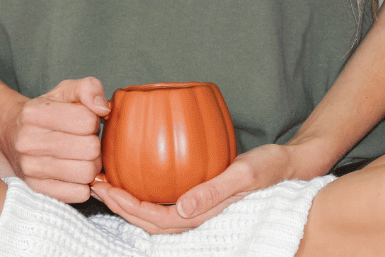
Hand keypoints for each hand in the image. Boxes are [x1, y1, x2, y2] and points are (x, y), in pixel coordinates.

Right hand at [0, 77, 109, 202]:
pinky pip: (78, 194)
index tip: (84, 121)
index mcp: (35, 113)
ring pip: (86, 173)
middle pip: (90, 149)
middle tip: (85, 141)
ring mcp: (30, 169)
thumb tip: (104, 109)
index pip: (87, 120)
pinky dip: (84, 185)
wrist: (12, 132)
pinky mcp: (36, 190)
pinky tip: (75, 172)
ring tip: (82, 156)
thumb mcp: (66, 90)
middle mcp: (28, 141)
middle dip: (94, 144)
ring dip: (91, 165)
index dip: (93, 120)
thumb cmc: (47, 111)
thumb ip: (89, 88)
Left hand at [90, 143, 300, 233]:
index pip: (157, 220)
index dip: (129, 208)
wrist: (288, 164)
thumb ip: (214, 192)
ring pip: (154, 211)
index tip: (107, 188)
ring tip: (106, 181)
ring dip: (128, 200)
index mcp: (204, 215)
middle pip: (149, 220)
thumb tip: (182, 207)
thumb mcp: (244, 175)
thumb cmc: (269, 168)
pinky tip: (133, 172)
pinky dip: (144, 189)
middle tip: (95, 183)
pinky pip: (165, 197)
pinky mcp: (199, 193)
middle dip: (120, 205)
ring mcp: (197, 206)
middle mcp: (197, 215)